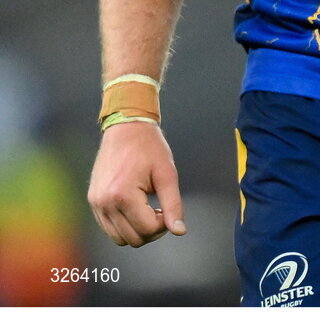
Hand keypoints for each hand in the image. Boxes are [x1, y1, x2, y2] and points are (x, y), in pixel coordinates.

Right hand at [88, 121, 185, 246]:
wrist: (126, 127)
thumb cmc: (149, 147)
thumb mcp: (167, 173)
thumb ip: (173, 204)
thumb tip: (180, 231)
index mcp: (123, 195)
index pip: (147, 229)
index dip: (163, 224)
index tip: (167, 208)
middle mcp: (105, 202)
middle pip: (133, 239)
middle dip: (151, 229)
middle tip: (160, 210)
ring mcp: (96, 203)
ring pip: (119, 238)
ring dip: (137, 230)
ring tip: (148, 208)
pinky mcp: (93, 201)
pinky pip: (109, 228)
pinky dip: (124, 224)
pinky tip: (136, 207)